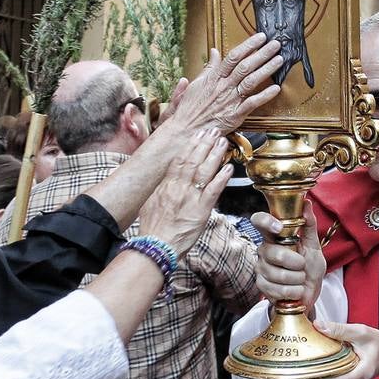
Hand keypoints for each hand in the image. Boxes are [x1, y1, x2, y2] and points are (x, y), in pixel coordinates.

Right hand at [136, 129, 231, 251]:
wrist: (156, 246)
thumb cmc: (152, 230)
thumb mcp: (150, 205)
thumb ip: (161, 192)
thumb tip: (166, 183)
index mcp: (166, 186)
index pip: (179, 160)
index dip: (190, 146)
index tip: (197, 136)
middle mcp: (178, 188)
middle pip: (192, 160)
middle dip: (204, 144)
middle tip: (213, 132)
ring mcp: (190, 198)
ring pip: (204, 171)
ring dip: (214, 155)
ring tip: (222, 143)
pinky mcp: (201, 210)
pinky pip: (214, 190)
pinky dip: (222, 177)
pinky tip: (228, 168)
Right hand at [164, 34, 283, 135]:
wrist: (186, 130)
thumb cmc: (191, 108)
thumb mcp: (196, 83)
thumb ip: (209, 67)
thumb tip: (214, 51)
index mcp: (214, 78)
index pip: (234, 57)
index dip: (248, 45)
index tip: (260, 38)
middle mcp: (223, 87)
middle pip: (245, 66)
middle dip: (262, 54)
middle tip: (276, 44)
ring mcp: (230, 101)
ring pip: (251, 81)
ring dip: (267, 70)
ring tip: (279, 60)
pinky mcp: (234, 115)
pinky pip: (252, 103)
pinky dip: (264, 96)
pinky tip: (276, 88)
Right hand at [249, 208, 325, 309]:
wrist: (309, 293)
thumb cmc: (310, 268)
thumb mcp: (314, 246)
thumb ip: (309, 225)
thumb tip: (306, 203)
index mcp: (274, 236)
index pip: (259, 221)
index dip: (266, 221)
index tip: (279, 227)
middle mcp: (264, 250)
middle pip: (276, 254)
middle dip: (297, 263)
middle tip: (301, 266)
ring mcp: (260, 268)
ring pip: (279, 274)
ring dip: (297, 280)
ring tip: (299, 279)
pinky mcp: (261, 285)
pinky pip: (279, 289)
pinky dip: (293, 291)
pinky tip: (294, 290)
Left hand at [307, 321, 378, 378]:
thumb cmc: (378, 343)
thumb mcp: (361, 332)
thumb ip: (339, 330)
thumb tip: (318, 326)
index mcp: (364, 372)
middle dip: (320, 377)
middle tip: (307, 366)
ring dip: (324, 377)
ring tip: (317, 363)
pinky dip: (328, 378)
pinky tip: (326, 367)